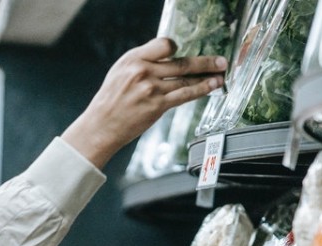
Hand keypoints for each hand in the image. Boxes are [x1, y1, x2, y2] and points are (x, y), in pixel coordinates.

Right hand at [61, 38, 225, 168]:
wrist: (100, 126)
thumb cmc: (110, 101)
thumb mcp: (120, 72)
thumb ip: (142, 62)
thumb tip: (167, 57)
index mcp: (133, 59)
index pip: (164, 44)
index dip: (176, 48)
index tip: (183, 52)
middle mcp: (143, 71)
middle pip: (181, 61)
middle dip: (205, 61)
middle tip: (220, 60)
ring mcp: (151, 89)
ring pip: (186, 78)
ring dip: (208, 76)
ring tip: (221, 74)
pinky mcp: (157, 106)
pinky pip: (185, 94)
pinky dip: (201, 89)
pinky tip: (212, 86)